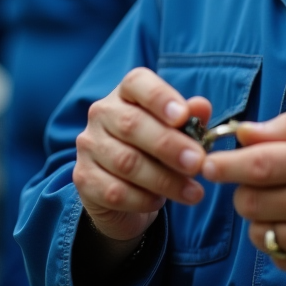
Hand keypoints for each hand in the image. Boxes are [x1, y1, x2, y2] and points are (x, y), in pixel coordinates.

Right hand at [73, 67, 211, 243]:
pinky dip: (143, 200)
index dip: (160, 97)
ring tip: (193, 191)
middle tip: (198, 163)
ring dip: (164, 179)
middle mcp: (101, 114)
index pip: (137, 83)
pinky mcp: (84, 179)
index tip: (182, 116)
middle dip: (169, 145)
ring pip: (126, 162)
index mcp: (126, 94)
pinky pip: (115, 192)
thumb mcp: (176, 133)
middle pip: (132, 124)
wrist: (125, 190)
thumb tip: (202, 106)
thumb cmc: (155, 151)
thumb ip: (190, 119)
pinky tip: (160, 202)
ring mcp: (89, 146)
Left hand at [202, 113, 285, 285]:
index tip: (208, 164)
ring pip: (259, 232)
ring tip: (284, 206)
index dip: (225, 165)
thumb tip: (243, 131)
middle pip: (251, 202)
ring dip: (261, 219)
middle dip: (243, 192)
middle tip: (257, 185)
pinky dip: (279, 242)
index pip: (259, 164)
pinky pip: (278, 257)